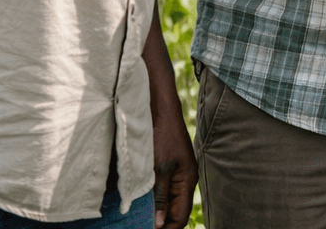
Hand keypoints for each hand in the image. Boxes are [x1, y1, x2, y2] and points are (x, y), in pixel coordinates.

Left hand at [150, 95, 195, 228]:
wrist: (159, 109)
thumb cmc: (162, 135)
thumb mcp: (159, 168)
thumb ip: (159, 196)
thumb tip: (158, 223)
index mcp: (187, 181)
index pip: (180, 217)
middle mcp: (184, 180)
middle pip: (174, 212)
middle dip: (160, 224)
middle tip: (140, 227)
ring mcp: (176, 174)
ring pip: (167, 203)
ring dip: (154, 213)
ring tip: (138, 221)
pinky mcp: (167, 168)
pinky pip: (162, 192)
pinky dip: (152, 201)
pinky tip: (139, 204)